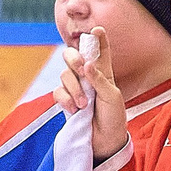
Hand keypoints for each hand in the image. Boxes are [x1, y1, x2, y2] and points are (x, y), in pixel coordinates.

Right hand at [56, 29, 126, 161]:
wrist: (105, 140)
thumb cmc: (113, 117)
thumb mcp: (112, 96)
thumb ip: (99, 79)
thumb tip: (87, 64)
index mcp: (103, 71)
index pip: (100, 49)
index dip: (98, 37)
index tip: (97, 29)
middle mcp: (87, 76)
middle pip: (73, 54)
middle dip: (74, 58)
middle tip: (82, 68)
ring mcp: (75, 88)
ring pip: (64, 74)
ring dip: (74, 88)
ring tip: (84, 104)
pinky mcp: (65, 101)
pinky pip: (57, 92)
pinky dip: (65, 100)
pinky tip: (75, 110)